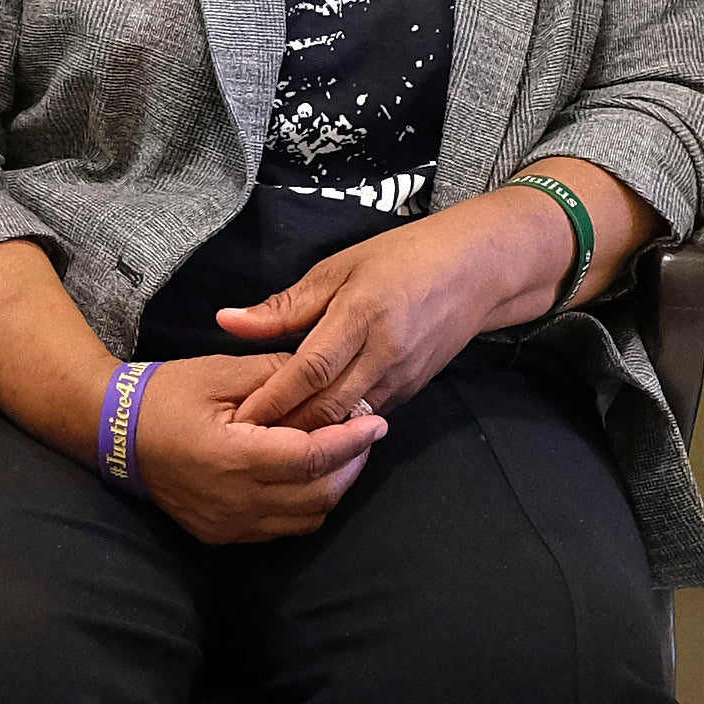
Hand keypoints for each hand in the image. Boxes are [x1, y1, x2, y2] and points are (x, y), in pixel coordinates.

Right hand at [128, 349, 391, 544]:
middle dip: (351, 464)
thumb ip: (278, 375)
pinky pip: (281, 529)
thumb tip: (326, 378)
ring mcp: (228, 524)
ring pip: (306, 519)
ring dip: (332, 488)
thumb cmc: (166, 394)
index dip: (351, 442)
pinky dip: (306, 505)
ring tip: (342, 454)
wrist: (113, 433)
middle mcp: (235, 501)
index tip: (377, 422)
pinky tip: (308, 476)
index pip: (312, 458)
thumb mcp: (222, 371)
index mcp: (235, 457)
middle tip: (365, 434)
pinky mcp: (221, 534)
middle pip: (318, 494)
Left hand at [215, 198, 560, 430]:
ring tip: (266, 445)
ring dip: (309, 435)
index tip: (239, 417)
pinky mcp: (411, 391)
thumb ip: (285, 305)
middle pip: (328, 406)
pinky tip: (306, 432)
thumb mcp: (339, 268)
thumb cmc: (401, 258)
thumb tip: (228, 322)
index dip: (273, 398)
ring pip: (348, 421)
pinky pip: (365, 418)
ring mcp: (402, 377)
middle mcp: (385, 353)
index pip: (310, 370)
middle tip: (242, 443)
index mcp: (363, 314)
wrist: (475, 270)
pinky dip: (336, 428)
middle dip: (285, 429)